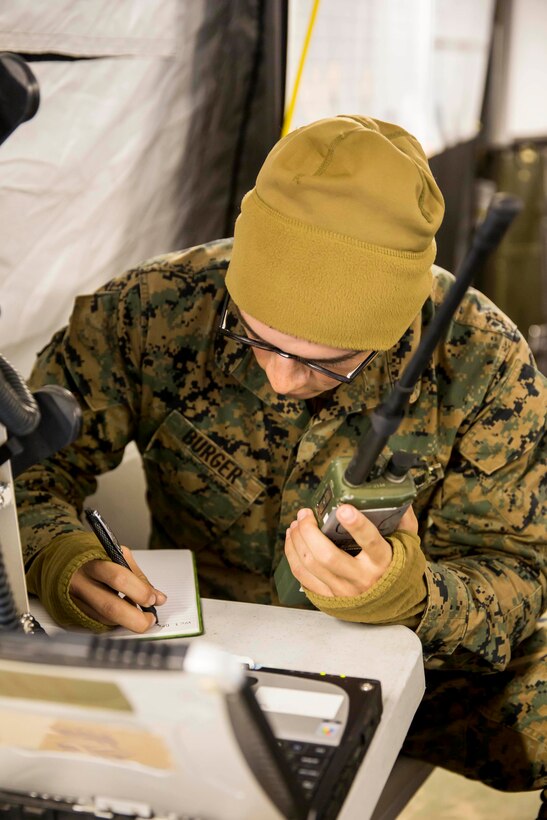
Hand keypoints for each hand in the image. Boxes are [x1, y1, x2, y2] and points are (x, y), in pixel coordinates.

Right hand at [69, 546, 166, 631]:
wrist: (59, 561)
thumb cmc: (92, 556)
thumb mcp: (116, 555)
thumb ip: (137, 576)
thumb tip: (157, 597)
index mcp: (93, 562)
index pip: (119, 579)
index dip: (140, 591)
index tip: (154, 599)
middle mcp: (81, 583)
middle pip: (110, 607)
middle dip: (136, 618)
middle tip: (149, 619)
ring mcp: (75, 600)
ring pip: (105, 619)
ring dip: (127, 622)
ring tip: (139, 616)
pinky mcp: (73, 613)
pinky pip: (98, 622)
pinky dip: (114, 622)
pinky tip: (122, 615)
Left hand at [284, 504, 417, 597]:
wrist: (394, 605)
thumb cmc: (398, 568)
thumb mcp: (407, 544)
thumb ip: (403, 521)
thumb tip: (398, 498)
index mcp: (383, 562)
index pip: (370, 541)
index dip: (356, 525)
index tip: (342, 508)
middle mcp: (362, 578)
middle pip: (327, 556)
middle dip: (309, 531)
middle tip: (305, 513)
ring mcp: (344, 590)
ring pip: (310, 565)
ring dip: (297, 541)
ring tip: (296, 523)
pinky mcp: (330, 598)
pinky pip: (303, 577)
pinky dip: (293, 556)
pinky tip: (293, 540)